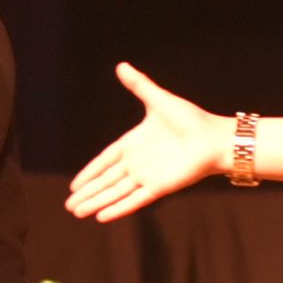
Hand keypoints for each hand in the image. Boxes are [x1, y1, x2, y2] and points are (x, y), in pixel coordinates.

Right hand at [67, 64, 228, 220]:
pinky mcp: (159, 187)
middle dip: (88, 193)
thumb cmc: (191, 119)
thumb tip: (121, 65)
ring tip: (77, 212)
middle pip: (106, 181)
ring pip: (115, 192)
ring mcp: (148, 176)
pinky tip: (102, 217)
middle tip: (68, 206)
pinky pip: (134, 199)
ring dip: (97, 202)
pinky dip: (119, 208)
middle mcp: (138, 163)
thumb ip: (139, 86)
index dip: (90, 172)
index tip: (74, 185)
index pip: (106, 161)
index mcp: (135, 143)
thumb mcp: (159, 100)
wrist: (214, 138)